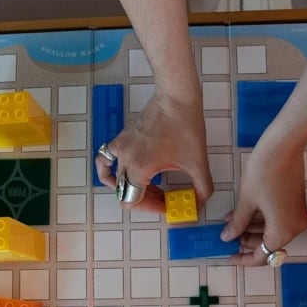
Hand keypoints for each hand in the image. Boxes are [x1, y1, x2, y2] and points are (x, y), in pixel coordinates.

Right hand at [95, 90, 212, 213]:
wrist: (176, 98)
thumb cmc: (186, 126)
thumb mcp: (199, 163)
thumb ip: (202, 189)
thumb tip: (198, 204)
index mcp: (140, 168)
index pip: (134, 202)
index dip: (152, 209)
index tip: (167, 206)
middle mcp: (125, 159)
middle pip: (126, 193)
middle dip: (147, 200)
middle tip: (165, 197)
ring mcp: (121, 148)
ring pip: (115, 179)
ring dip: (131, 188)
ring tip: (150, 186)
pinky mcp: (122, 138)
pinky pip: (105, 159)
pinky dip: (108, 171)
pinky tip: (120, 173)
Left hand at [222, 142, 306, 266]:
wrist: (283, 146)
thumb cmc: (263, 172)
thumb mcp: (247, 201)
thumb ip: (238, 223)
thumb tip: (228, 237)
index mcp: (283, 231)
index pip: (262, 257)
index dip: (243, 259)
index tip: (228, 256)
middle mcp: (294, 228)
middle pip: (269, 246)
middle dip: (247, 242)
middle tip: (228, 236)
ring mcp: (297, 216)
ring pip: (272, 233)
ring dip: (252, 230)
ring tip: (230, 222)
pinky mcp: (296, 205)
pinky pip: (278, 221)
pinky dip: (261, 220)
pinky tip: (242, 214)